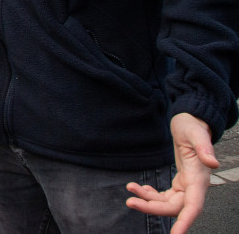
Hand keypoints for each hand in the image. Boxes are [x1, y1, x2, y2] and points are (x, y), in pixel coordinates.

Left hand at [126, 113, 219, 232]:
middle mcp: (194, 186)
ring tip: (130, 189)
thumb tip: (213, 163)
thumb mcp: (197, 134)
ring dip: (148, 200)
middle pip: (174, 207)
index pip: (193, 206)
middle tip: (130, 201)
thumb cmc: (193, 127)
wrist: (190, 121)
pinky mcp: (180, 182)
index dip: (186, 221)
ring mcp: (187, 185)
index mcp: (199, 178)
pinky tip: (140, 188)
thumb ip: (205, 148)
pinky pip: (165, 196)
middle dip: (152, 207)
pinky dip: (151, 195)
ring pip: (167, 203)